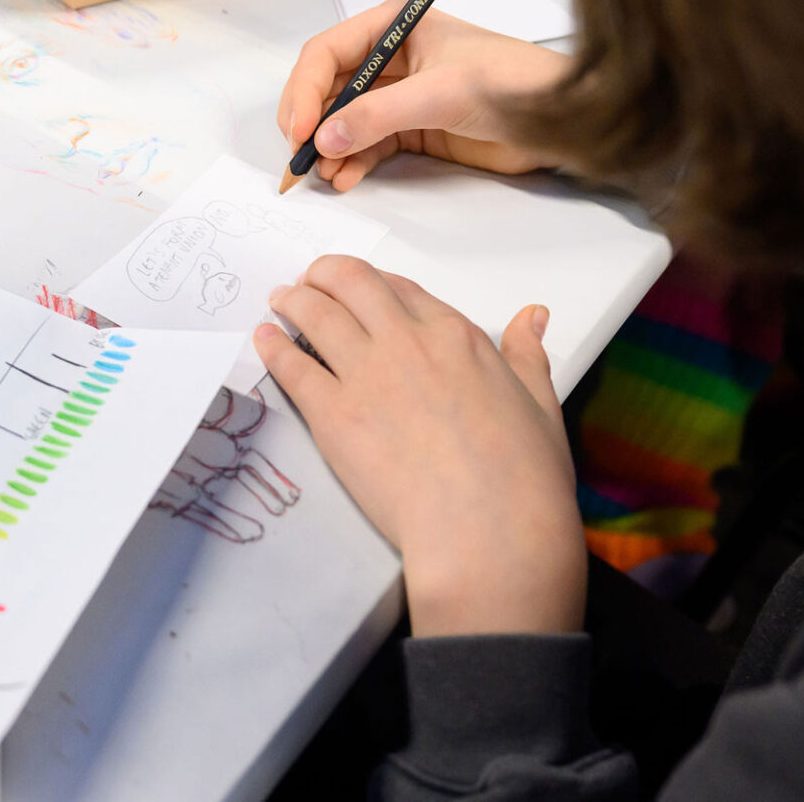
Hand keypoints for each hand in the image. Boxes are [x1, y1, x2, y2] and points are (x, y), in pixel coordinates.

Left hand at [252, 256, 585, 636]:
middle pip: (351, 284)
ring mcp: (366, 375)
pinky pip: (292, 367)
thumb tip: (531, 316)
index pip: (402, 289)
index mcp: (458, 337)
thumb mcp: (540, 405)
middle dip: (323, 275)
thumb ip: (527, 356)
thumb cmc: (523, 478)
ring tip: (280, 300)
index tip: (357, 287)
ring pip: (316, 314)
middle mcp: (407, 343)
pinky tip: (263, 339)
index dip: (373, 282)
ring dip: (293, 299)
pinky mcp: (333, 415)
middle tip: (307, 281)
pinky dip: (273, 347)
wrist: (487, 529)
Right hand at [277, 1, 571, 190]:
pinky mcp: (410, 129)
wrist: (562, 118)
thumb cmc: (512, 82)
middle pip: (327, 89)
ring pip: (342, 122)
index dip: (305, 91)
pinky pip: (365, 145)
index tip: (299, 129)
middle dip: (311, 123)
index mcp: (392, 27)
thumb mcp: (441, 93)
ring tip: (327, 175)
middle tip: (301, 157)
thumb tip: (325, 140)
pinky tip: (347, 178)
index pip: (326, 53)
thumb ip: (379, 116)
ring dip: (329, 149)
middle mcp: (388, 59)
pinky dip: (352, 163)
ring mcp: (397, 95)